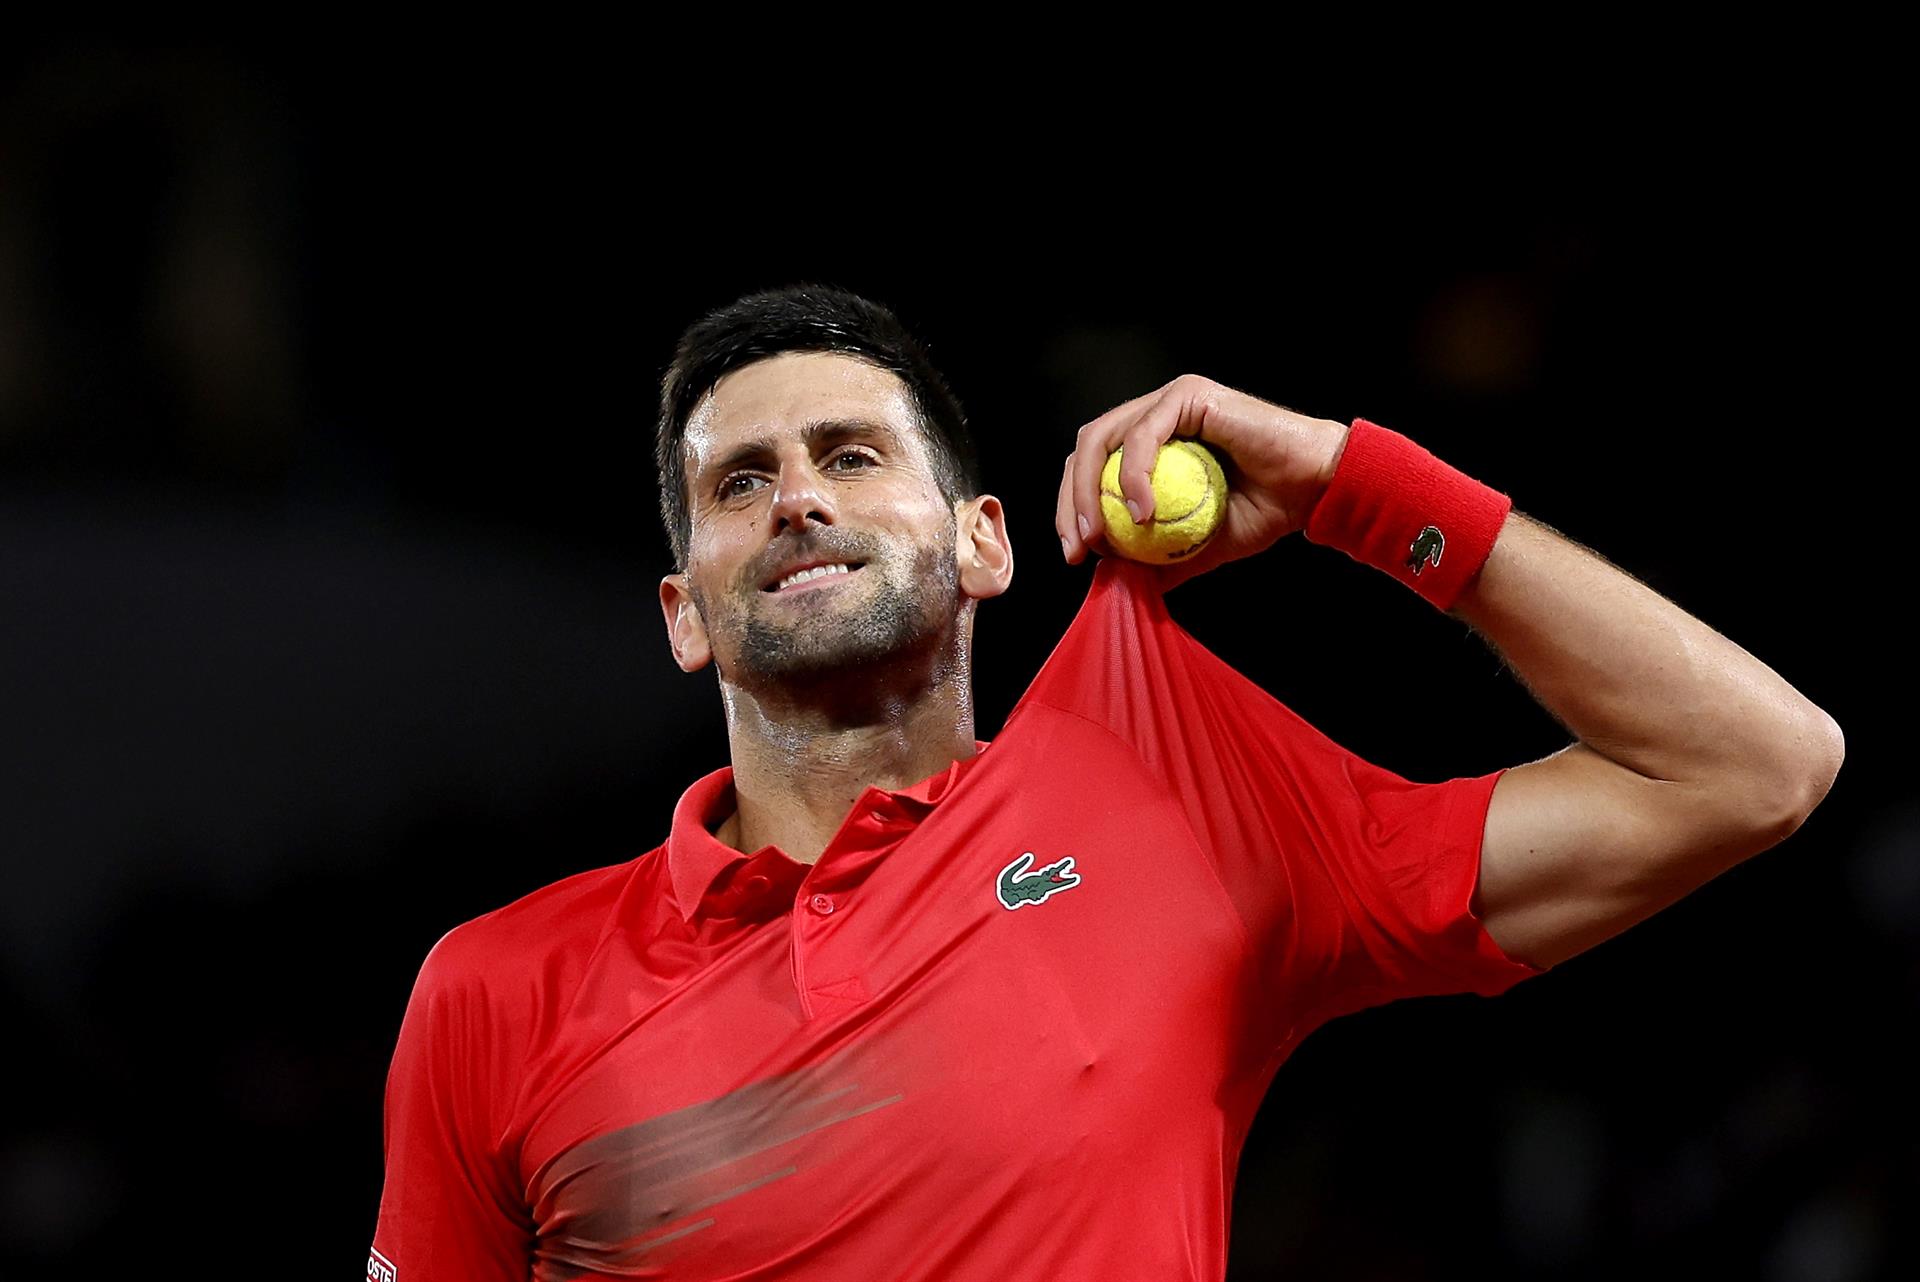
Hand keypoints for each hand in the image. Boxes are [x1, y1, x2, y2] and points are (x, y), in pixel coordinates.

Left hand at [1056, 374, 1350, 589]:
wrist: (1314, 488)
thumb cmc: (1268, 510)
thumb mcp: (1201, 545)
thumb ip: (1159, 557)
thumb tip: (1116, 580)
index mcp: (1152, 444)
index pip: (1093, 469)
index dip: (1073, 509)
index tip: (1078, 555)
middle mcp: (1155, 415)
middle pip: (1087, 450)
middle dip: (1071, 501)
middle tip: (1079, 548)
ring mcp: (1170, 401)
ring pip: (1104, 437)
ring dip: (1091, 490)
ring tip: (1103, 534)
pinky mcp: (1189, 395)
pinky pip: (1144, 434)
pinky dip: (1134, 474)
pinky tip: (1141, 512)